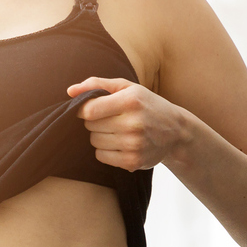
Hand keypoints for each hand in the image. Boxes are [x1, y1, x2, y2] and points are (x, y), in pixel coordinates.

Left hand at [68, 77, 193, 172]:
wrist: (176, 132)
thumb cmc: (147, 105)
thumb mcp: (128, 88)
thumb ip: (98, 84)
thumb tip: (70, 91)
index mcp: (131, 100)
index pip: (90, 110)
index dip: (83, 110)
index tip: (87, 110)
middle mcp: (133, 123)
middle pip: (91, 127)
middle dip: (95, 122)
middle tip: (111, 119)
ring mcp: (133, 144)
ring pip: (94, 142)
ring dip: (100, 137)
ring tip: (117, 131)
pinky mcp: (132, 161)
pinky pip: (101, 157)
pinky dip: (105, 151)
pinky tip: (120, 143)